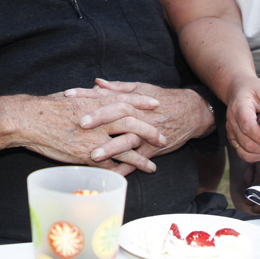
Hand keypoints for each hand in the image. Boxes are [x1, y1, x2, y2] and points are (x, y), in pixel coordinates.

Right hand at [0, 90, 165, 176]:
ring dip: (141, 157)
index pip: (125, 100)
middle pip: (132, 124)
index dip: (142, 101)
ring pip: (125, 149)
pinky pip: (109, 166)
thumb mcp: (73, 96)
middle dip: (149, 131)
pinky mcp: (86, 155)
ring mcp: (94, 139)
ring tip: (153, 165)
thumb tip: (100, 90)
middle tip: (163, 137)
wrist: (31, 121)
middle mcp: (99, 120)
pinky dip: (121, 171)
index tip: (156, 103)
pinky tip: (129, 176)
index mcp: (96, 102)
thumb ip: (90, 95)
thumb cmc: (48, 106)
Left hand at [68, 79, 214, 162]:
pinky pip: (138, 161)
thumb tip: (96, 83)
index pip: (106, 95)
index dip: (87, 95)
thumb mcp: (140, 88)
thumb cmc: (162, 98)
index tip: (69, 95)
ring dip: (111, 148)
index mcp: (131, 100)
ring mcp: (145, 134)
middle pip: (116, 116)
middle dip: (98, 119)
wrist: (190, 112)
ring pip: (127, 141)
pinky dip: (125, 169)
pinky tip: (111, 175)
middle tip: (80, 124)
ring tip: (94, 155)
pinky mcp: (152, 149)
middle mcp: (137, 116)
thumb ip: (117, 87)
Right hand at [224, 77, 259, 163]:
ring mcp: (231, 132)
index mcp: (239, 107)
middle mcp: (232, 122)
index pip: (248, 126)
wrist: (239, 90)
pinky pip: (244, 154)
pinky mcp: (234, 139)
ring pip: (246, 152)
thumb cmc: (253, 90)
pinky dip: (257, 155)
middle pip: (247, 143)